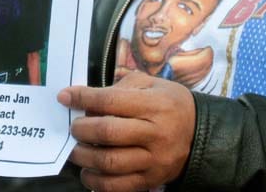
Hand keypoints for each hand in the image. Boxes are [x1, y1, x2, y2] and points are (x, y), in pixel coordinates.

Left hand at [58, 71, 195, 191]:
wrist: (199, 133)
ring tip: (77, 149)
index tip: (65, 96)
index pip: (111, 101)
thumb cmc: (171, 104)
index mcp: (155, 104)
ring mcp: (153, 160)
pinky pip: (116, 186)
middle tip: (74, 126)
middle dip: (82, 129)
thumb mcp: (153, 84)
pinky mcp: (150, 180)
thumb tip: (87, 99)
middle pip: (108, 132)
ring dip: (84, 156)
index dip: (84, 98)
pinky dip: (95, 181)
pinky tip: (88, 171)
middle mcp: (155, 133)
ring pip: (109, 162)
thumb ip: (122, 87)